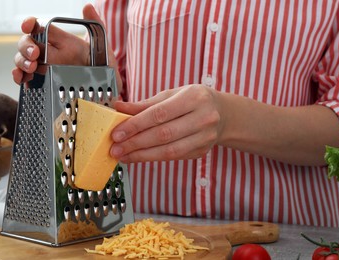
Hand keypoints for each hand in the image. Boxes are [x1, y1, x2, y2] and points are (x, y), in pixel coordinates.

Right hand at [12, 3, 121, 91]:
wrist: (110, 90)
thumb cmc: (106, 67)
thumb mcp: (104, 48)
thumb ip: (97, 26)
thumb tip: (88, 6)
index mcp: (64, 42)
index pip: (41, 28)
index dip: (30, 24)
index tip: (27, 26)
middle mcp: (52, 53)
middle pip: (28, 43)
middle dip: (25, 46)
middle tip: (34, 55)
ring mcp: (47, 68)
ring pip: (24, 60)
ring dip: (21, 62)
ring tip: (30, 68)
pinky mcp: (46, 82)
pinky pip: (27, 78)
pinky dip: (20, 77)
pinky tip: (23, 80)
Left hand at [110, 85, 224, 162]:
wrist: (222, 114)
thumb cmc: (193, 100)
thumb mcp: (171, 95)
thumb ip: (145, 104)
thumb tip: (118, 107)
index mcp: (194, 98)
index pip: (160, 114)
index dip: (136, 125)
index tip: (117, 133)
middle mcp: (203, 118)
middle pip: (163, 134)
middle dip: (135, 143)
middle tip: (115, 148)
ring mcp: (205, 137)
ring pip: (169, 151)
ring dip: (142, 155)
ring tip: (123, 156)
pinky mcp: (201, 151)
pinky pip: (173, 157)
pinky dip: (153, 158)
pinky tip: (138, 157)